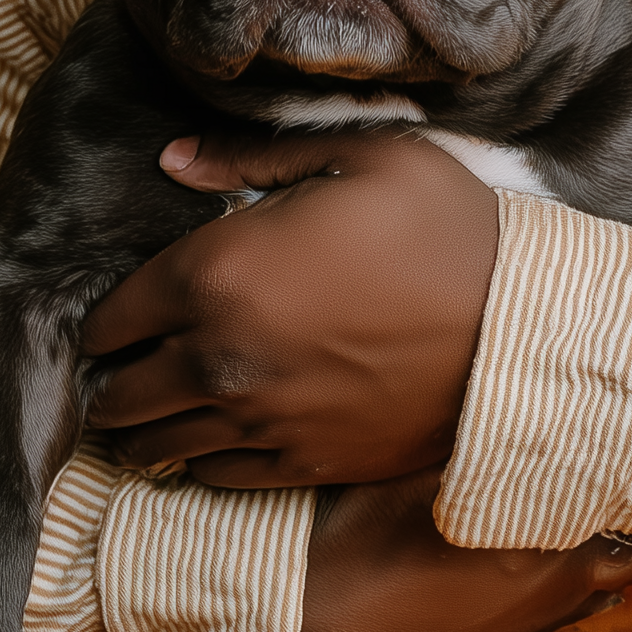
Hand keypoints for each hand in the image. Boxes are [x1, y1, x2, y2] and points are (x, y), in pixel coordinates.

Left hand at [82, 129, 497, 486]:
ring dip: (144, 426)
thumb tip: (171, 159)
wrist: (522, 328)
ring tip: (154, 407)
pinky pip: (212, 476)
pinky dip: (198, 458)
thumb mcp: (362, 156)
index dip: (109, 314)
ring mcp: (259, 422)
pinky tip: (213, 434)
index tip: (122, 311)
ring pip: (155, 444)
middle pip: (119, 391)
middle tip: (129, 362)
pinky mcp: (300, 466)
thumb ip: (253, 157)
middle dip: (115, 376)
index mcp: (220, 273)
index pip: (114, 314)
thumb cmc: (444, 226)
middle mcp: (220, 358)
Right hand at [300, 471, 631, 631]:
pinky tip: (529, 561)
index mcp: (540, 547)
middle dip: (619, 524)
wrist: (325, 619)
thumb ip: (489, 446)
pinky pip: (560, 619)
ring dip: (595, 560)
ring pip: (598, 595)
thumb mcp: (428, 471)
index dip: (620, 480)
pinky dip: (563, 590)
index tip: (613, 452)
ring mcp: (526, 626)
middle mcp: (548, 593)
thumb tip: (529, 400)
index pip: (619, 513)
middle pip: (625, 560)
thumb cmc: (371, 534)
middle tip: (595, 485)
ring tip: (569, 522)